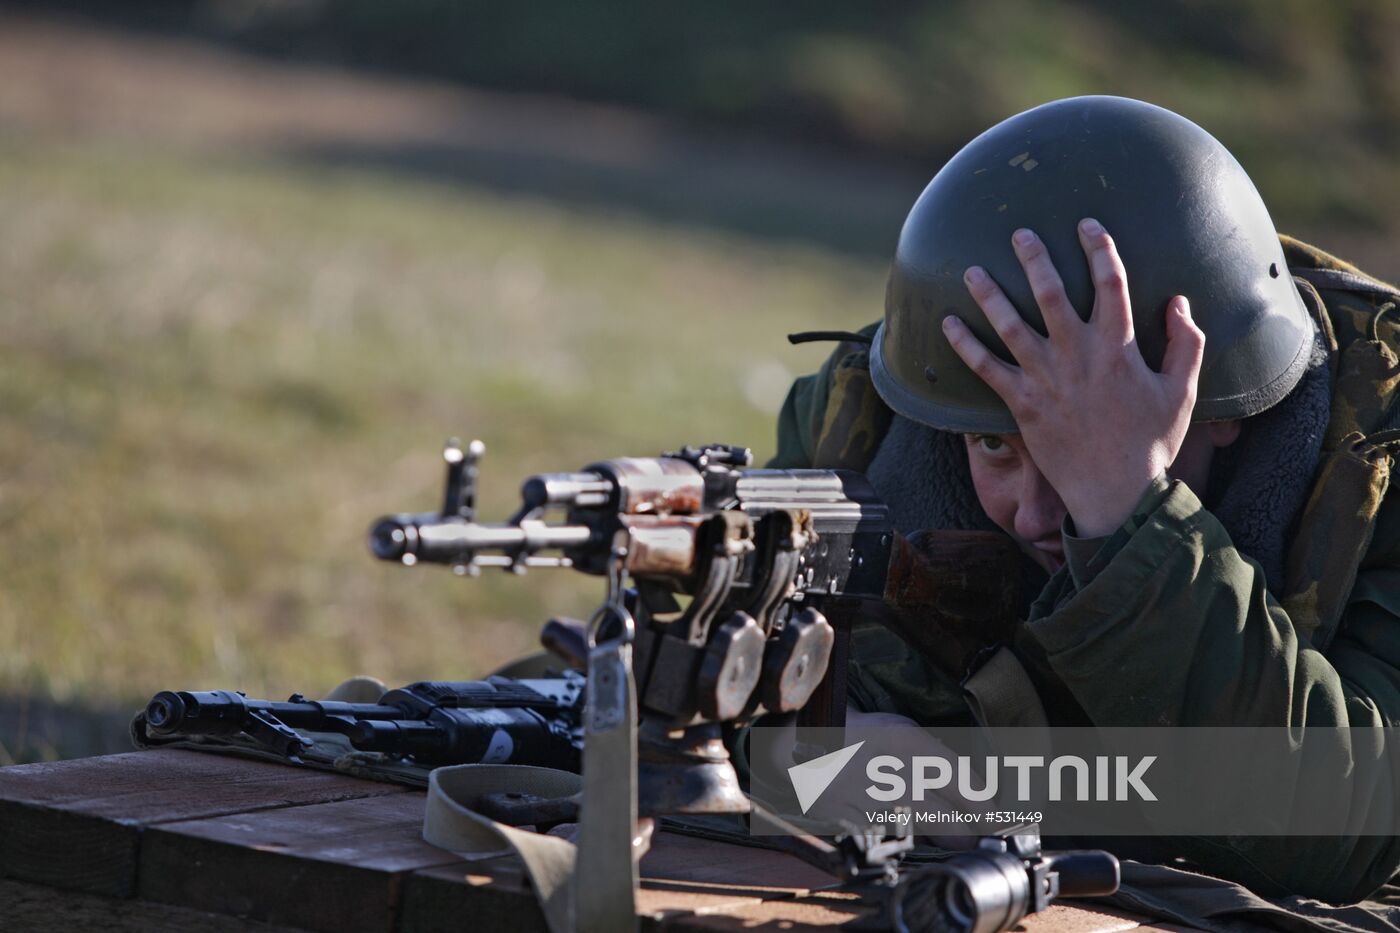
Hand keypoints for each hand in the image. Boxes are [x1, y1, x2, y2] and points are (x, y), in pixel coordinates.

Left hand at [942, 220, 1204, 537]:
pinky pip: (985, 368)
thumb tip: (1179, 302)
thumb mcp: (1182, 391)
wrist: (1117, 491)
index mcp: (1120, 346)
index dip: (1099, 248)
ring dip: (989, 294)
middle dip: (1035, 258)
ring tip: (972, 270)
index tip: (1087, 225)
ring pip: (1011, 324)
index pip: (1110, 283)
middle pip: (1051, 292)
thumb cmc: (1152, 442)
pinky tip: (947, 324)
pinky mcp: (1021, 403)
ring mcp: (1046, 378)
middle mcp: (1078, 355)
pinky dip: (964, 345)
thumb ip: (1186, 342)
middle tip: (1020, 233)